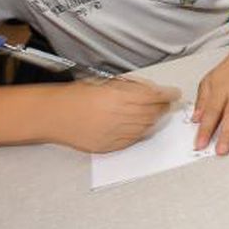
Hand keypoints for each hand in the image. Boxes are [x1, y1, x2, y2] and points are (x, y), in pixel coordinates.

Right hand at [50, 79, 179, 152]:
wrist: (53, 115)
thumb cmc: (76, 96)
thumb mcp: (105, 83)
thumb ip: (130, 87)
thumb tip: (151, 90)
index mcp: (117, 97)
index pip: (153, 96)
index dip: (168, 95)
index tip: (175, 93)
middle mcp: (117, 116)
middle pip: (152, 113)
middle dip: (163, 107)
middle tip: (167, 103)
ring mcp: (113, 133)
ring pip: (145, 127)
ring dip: (154, 120)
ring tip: (155, 113)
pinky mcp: (108, 146)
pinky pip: (133, 140)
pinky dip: (141, 132)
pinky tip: (141, 126)